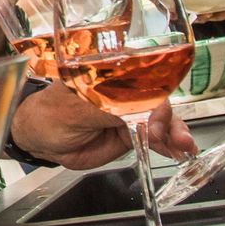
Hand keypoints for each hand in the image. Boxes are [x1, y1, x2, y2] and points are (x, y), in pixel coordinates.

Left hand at [7, 85, 197, 169]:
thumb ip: (110, 110)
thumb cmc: (51, 113)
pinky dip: (167, 145)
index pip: (144, 81)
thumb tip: (139, 115)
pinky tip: (178, 151)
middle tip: (176, 138)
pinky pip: (154, 138)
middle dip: (170, 120)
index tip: (155, 123)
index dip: (154, 102)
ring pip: (160, 121)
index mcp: (112, 74)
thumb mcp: (78, 109)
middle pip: (158, 101)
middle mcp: (126, 91)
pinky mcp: (131, 133)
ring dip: (174, 133)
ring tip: (183, 146)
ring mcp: (131, 113)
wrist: (40, 137)